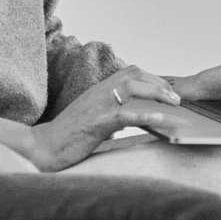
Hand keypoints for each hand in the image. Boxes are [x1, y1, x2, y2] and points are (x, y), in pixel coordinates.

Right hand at [20, 66, 182, 171]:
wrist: (43, 147)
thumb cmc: (67, 137)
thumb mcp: (91, 120)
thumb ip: (108, 117)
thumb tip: (126, 122)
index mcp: (98, 90)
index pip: (129, 72)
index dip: (152, 78)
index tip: (168, 89)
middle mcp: (99, 92)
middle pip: (134, 74)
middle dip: (160, 83)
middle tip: (177, 97)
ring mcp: (97, 106)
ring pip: (132, 87)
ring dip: (157, 93)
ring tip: (174, 104)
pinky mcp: (96, 123)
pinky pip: (124, 115)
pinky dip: (144, 116)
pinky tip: (160, 119)